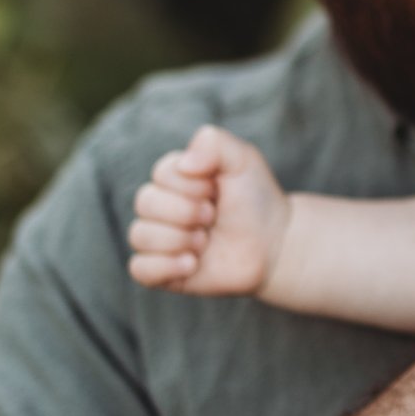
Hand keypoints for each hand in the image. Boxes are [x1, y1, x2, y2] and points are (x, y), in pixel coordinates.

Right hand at [126, 125, 287, 295]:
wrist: (274, 244)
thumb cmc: (255, 200)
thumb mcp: (243, 160)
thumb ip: (214, 143)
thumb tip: (185, 164)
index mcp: (174, 178)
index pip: (161, 174)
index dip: (192, 185)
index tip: (217, 191)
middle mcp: (161, 208)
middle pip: (145, 203)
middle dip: (187, 212)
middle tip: (213, 217)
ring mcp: (160, 240)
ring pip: (139, 235)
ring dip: (180, 239)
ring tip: (206, 242)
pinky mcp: (164, 272)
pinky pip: (140, 269)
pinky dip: (165, 266)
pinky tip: (192, 265)